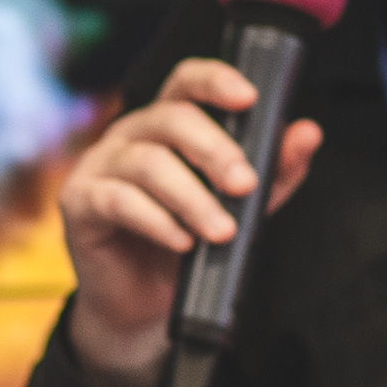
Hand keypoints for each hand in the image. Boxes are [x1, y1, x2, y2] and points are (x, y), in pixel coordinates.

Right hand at [58, 58, 322, 386]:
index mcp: (167, 125)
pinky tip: (182, 241)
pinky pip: (118, 200)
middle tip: (245, 185)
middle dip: (215, 150)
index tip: (248, 98)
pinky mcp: (79, 201)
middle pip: (171, 118)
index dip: (215, 80)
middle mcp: (130, 135)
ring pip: (148, 162)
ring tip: (221, 231)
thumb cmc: (188, 244)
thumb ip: (274, 172)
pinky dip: (157, 222)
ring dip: (192, 198)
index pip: (187, 82)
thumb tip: (308, 133)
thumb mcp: (241, 208)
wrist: (143, 306)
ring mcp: (99, 165)